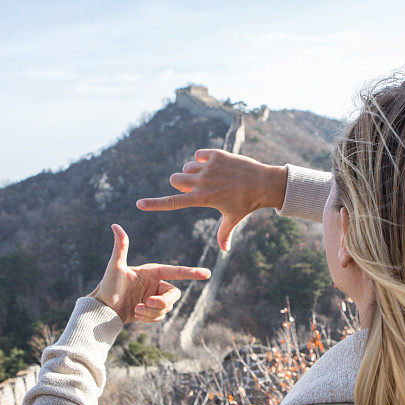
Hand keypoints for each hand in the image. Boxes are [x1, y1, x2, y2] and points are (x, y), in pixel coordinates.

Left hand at [88, 224, 211, 323]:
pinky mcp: (152, 311)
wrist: (103, 308)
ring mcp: (155, 298)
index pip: (176, 272)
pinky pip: (160, 317)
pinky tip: (136, 315)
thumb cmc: (108, 285)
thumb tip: (115, 225)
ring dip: (151, 311)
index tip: (207, 274)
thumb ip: (120, 246)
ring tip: (135, 309)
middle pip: (174, 294)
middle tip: (146, 303)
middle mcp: (157, 284)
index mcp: (153, 272)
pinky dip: (149, 318)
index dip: (192, 272)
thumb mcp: (115, 266)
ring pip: (167, 308)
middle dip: (162, 301)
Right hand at [135, 149, 287, 250]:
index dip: (154, 204)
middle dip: (180, 182)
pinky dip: (202, 159)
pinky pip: (199, 154)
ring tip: (210, 177)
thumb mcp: (233, 218)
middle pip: (175, 179)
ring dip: (192, 171)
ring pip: (186, 166)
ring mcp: (208, 167)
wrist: (264, 183)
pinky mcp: (216, 155)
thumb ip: (225, 234)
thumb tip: (224, 250)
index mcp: (202, 199)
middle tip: (196, 186)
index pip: (172, 202)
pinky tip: (215, 165)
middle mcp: (202, 182)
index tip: (139, 204)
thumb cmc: (248, 204)